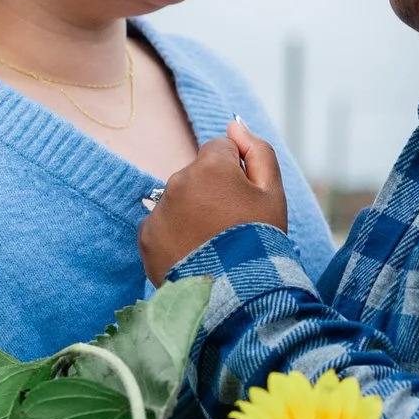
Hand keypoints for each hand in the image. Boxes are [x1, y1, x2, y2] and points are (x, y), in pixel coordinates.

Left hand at [140, 118, 287, 283]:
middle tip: (229, 228)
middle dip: (210, 193)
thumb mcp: (273, 193)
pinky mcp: (146, 238)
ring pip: (177, 200)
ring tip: (212, 245)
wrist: (239, 295)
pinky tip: (194, 254)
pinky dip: (174, 237)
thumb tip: (234, 124)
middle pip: (196, 175)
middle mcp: (178, 181)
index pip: (219, 150)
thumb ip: (257, 151)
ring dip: (191, 214)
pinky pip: (161, 226)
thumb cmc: (260, 241)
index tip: (242, 202)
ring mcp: (159, 211)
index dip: (235, 174)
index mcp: (210, 166)